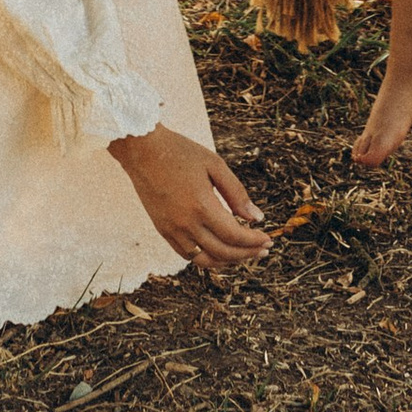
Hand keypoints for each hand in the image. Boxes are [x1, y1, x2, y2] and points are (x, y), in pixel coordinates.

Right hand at [109, 124, 269, 274]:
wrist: (142, 151)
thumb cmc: (181, 152)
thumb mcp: (214, 165)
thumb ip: (236, 192)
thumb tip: (257, 218)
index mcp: (201, 205)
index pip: (234, 235)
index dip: (254, 241)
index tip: (268, 240)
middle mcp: (186, 223)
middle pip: (222, 252)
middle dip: (247, 254)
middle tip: (263, 250)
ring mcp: (172, 230)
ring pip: (204, 260)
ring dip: (228, 261)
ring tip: (244, 254)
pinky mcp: (163, 231)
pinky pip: (188, 255)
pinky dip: (206, 258)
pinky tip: (219, 250)